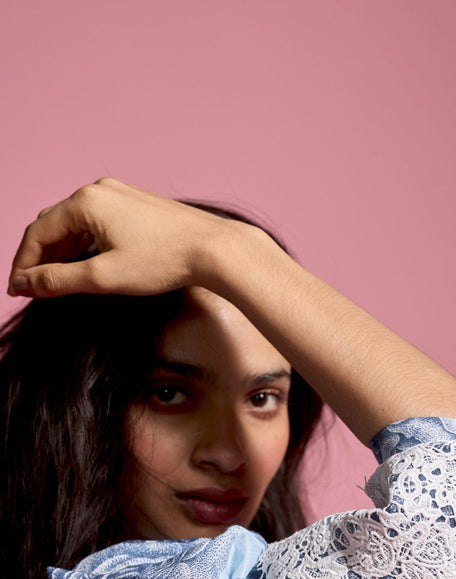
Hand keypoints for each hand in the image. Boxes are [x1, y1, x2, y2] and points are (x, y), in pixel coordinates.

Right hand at [6, 177, 240, 298]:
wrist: (214, 249)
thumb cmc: (164, 261)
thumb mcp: (103, 277)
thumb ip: (59, 279)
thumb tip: (26, 283)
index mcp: (85, 201)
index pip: (37, 232)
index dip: (23, 263)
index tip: (17, 288)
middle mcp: (99, 190)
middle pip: (54, 224)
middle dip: (39, 256)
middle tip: (33, 287)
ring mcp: (119, 195)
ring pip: (76, 223)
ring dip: (62, 251)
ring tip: (56, 280)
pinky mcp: (136, 205)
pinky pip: (97, 222)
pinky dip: (84, 243)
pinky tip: (86, 264)